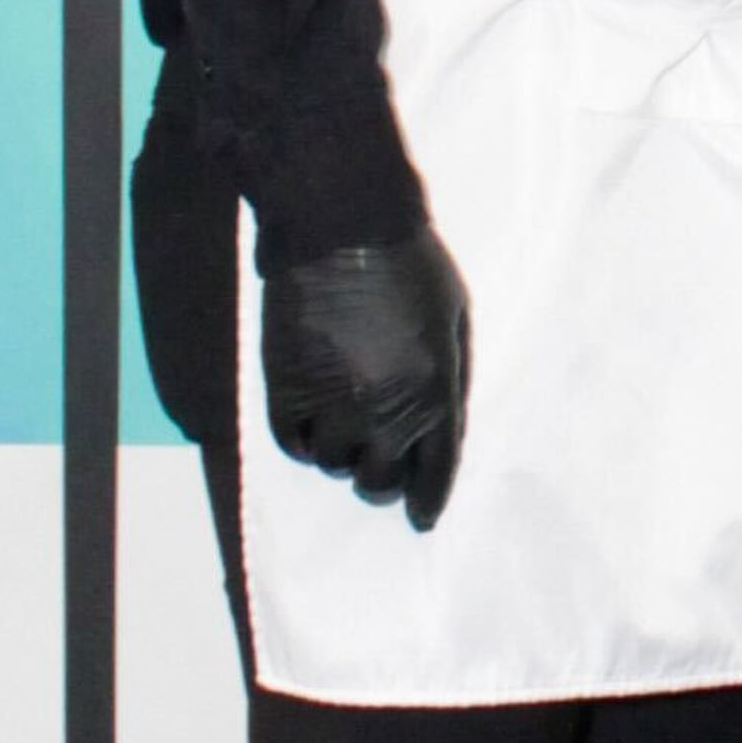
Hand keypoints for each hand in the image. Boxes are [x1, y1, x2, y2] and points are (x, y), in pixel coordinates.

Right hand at [260, 232, 470, 530]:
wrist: (340, 225)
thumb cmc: (410, 263)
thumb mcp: (455, 318)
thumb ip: (452, 378)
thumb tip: (445, 427)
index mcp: (436, 391)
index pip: (434, 471)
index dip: (426, 500)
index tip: (420, 517)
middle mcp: (384, 409)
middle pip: (378, 480)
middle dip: (382, 477)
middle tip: (378, 461)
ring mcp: (331, 401)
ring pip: (333, 464)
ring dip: (342, 453)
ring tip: (344, 423)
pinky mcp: (285, 386)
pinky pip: (291, 441)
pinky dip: (302, 440)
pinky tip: (310, 422)